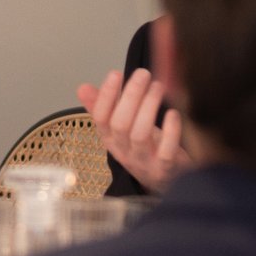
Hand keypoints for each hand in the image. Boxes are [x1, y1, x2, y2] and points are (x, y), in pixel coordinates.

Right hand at [75, 68, 189, 191]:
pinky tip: (173, 114)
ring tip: (159, 86)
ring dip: (149, 107)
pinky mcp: (165, 169)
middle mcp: (124, 152)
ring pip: (140, 134)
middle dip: (131, 96)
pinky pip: (166, 152)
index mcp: (111, 140)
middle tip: (143, 74)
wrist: (167, 181)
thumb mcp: (122, 128)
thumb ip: (103, 108)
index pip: (100, 118)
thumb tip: (82, 88)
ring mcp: (144, 162)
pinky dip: (170, 131)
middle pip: (120, 124)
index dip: (106, 95)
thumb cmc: (145, 149)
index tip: (116, 73)